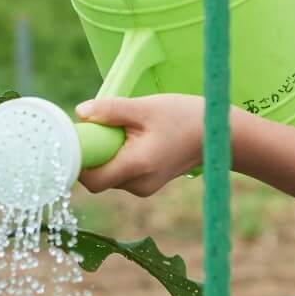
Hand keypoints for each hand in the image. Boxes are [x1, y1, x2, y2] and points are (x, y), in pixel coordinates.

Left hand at [74, 94, 203, 195]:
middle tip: (100, 127)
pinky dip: (118, 157)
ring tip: (123, 130)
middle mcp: (138, 184)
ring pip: (109, 175)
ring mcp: (144, 187)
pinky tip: (132, 138)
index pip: (92, 180)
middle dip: (93, 154)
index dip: (78, 162)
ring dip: (106, 154)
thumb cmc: (184, 117)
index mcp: (137, 167)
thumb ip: (111, 110)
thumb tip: (80, 113)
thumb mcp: (145, 108)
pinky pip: (121, 173)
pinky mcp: (147, 184)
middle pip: (98, 178)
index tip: (77, 139)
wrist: (217, 134)